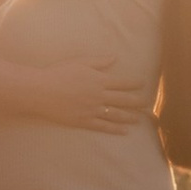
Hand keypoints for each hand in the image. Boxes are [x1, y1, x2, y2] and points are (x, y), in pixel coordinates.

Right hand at [11, 55, 148, 132]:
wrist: (42, 91)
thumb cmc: (59, 73)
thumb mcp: (80, 62)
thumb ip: (99, 62)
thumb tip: (115, 58)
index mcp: (99, 80)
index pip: (122, 83)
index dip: (134, 83)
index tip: (143, 84)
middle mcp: (99, 96)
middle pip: (123, 100)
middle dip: (137, 101)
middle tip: (148, 104)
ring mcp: (93, 110)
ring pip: (116, 114)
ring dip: (129, 116)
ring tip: (139, 119)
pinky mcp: (84, 121)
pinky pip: (104, 126)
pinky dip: (115, 129)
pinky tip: (124, 131)